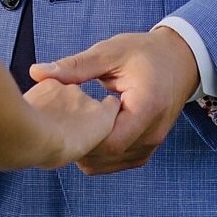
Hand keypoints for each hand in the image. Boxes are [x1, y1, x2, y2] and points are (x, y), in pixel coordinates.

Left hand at [29, 28, 199, 175]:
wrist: (180, 60)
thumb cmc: (145, 52)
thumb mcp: (110, 52)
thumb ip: (75, 66)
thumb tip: (36, 72)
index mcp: (146, 107)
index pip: (110, 141)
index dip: (82, 138)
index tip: (58, 122)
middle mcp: (153, 132)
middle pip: (109, 156)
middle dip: (79, 145)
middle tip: (53, 128)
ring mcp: (152, 144)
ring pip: (112, 163)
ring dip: (88, 152)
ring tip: (66, 130)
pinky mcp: (147, 148)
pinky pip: (119, 161)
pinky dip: (100, 154)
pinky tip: (84, 135)